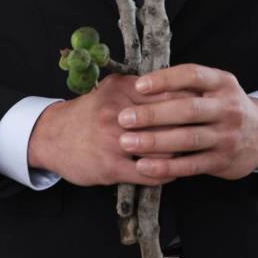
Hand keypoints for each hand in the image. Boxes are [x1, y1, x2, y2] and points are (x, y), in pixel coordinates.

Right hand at [27, 72, 198, 186]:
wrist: (53, 136)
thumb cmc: (89, 112)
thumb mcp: (112, 89)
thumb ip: (140, 86)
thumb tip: (177, 83)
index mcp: (122, 90)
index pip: (167, 93)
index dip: (190, 102)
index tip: (205, 107)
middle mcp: (119, 112)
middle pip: (168, 120)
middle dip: (189, 128)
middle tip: (204, 132)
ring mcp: (115, 141)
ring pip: (162, 149)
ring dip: (179, 154)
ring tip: (190, 155)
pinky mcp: (111, 166)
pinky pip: (148, 173)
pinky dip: (164, 174)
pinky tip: (171, 172)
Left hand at [115, 64, 257, 180]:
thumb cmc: (224, 106)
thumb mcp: (215, 87)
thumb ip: (187, 85)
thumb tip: (143, 85)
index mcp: (222, 83)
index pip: (193, 75)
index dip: (165, 79)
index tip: (139, 85)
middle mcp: (227, 108)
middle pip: (188, 109)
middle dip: (154, 114)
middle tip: (124, 118)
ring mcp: (227, 136)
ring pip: (188, 139)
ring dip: (155, 141)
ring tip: (127, 142)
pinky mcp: (222, 161)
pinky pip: (191, 165)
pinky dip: (166, 166)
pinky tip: (144, 166)